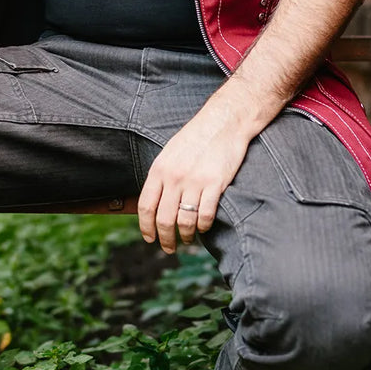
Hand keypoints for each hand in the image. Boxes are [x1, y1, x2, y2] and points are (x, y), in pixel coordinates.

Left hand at [137, 100, 253, 251]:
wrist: (224, 121)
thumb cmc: (197, 137)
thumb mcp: (170, 153)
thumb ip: (161, 176)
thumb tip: (153, 200)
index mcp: (159, 169)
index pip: (145, 206)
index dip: (146, 227)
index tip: (150, 239)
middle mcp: (174, 177)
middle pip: (164, 219)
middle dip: (165, 239)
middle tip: (169, 248)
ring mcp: (194, 181)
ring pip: (184, 221)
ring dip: (186, 235)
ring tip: (188, 239)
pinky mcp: (215, 184)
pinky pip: (205, 214)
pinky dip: (203, 226)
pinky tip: (204, 227)